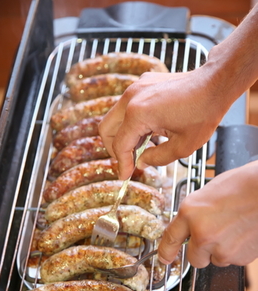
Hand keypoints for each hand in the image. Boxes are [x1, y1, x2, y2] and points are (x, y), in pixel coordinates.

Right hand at [99, 68, 227, 179]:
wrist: (215, 83)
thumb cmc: (203, 113)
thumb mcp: (182, 146)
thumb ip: (156, 158)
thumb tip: (140, 162)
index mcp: (138, 114)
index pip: (120, 145)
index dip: (122, 164)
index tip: (125, 176)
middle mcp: (131, 97)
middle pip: (106, 128)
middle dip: (114, 149)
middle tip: (127, 161)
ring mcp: (135, 87)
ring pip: (114, 117)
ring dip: (123, 135)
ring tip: (141, 148)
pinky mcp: (142, 83)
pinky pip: (126, 107)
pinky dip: (130, 122)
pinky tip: (148, 131)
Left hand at [157, 161, 257, 267]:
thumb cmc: (243, 184)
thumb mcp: (208, 193)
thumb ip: (195, 213)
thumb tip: (191, 226)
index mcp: (190, 213)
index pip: (170, 239)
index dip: (166, 252)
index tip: (164, 258)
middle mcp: (201, 234)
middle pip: (194, 259)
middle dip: (202, 252)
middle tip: (214, 236)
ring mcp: (221, 248)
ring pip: (216, 259)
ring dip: (222, 250)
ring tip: (234, 228)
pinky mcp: (239, 257)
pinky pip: (233, 260)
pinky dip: (237, 250)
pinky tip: (244, 233)